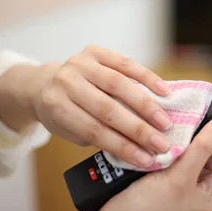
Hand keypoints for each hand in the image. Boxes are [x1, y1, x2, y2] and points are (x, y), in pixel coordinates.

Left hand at [32, 46, 173, 167]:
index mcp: (56, 106)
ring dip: (146, 106)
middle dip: (138, 129)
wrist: (47, 84)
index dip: (122, 146)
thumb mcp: (72, 131)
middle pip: (107, 108)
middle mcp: (66, 82)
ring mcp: (80, 63)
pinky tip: (163, 92)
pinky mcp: (94, 51)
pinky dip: (147, 78)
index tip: (146, 159)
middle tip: (161, 143)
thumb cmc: (64, 113)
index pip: (93, 130)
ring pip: (119, 85)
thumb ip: (100, 135)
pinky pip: (126, 64)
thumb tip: (139, 148)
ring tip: (165, 122)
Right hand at [91, 113, 211, 210]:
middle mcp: (201, 184)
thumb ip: (200, 149)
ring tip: (191, 114)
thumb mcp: (179, 178)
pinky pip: (179, 149)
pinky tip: (173, 125)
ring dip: (193, 131)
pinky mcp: (167, 172)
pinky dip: (178, 136)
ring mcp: (184, 178)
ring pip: (196, 146)